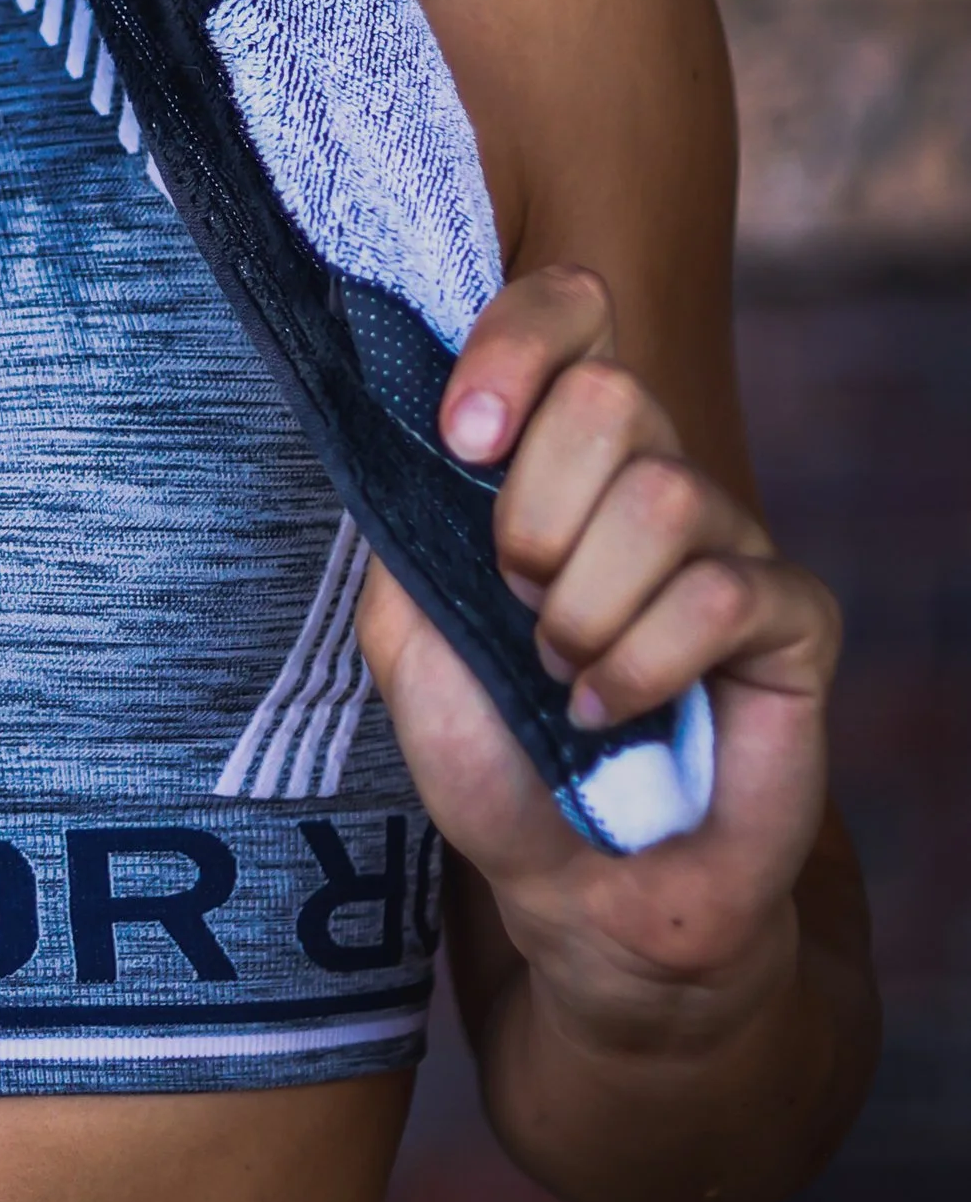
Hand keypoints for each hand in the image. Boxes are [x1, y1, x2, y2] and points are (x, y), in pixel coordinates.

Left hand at [355, 265, 839, 1028]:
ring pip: (670, 496)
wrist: (574, 889)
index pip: (570, 312)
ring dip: (586, 610)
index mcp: (556, 459)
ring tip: (563, 675)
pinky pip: (724, 595)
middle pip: (614, 397)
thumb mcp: (409, 641)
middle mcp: (648, 480)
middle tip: (516, 601)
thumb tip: (420, 433)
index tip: (465, 435)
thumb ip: (407, 530)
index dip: (520, 344)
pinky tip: (612, 713)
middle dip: (536, 515)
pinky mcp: (793, 622)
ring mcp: (729, 544)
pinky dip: (642, 667)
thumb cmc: (495, 759)